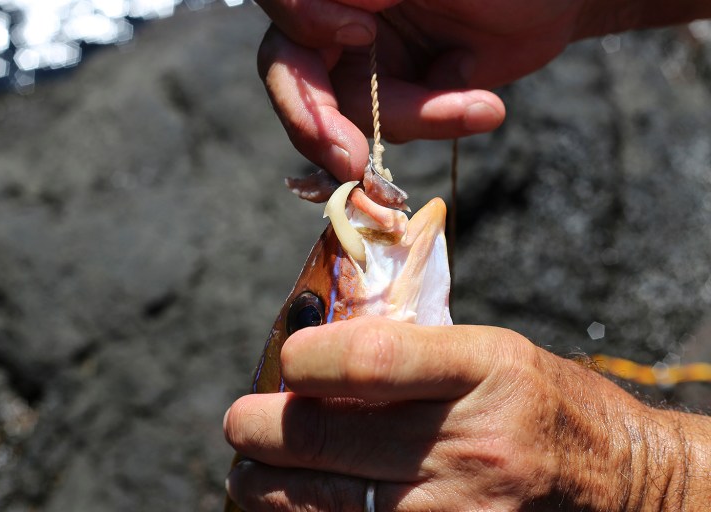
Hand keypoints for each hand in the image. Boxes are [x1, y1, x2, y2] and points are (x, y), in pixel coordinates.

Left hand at [224, 317, 710, 510]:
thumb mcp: (489, 351)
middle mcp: (471, 441)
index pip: (369, 359)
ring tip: (249, 471)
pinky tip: (293, 506)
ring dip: (268, 486)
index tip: (285, 361)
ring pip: (326, 502)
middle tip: (240, 423)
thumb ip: (410, 349)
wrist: (613, 481)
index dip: (306, 359)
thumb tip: (313, 350)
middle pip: (327, 437)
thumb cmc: (537, 401)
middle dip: (260, 429)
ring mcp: (461, 509)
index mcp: (483, 368)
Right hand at [256, 0, 710, 181]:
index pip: (283, 4)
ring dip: (415, 118)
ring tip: (480, 105)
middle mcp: (339, 18)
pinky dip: (435, 125)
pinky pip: (393, 130)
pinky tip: (481, 106)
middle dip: (319, 122)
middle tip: (350, 164)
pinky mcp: (396, 98)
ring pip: (351, 113)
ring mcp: (365, 62)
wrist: (561, 3)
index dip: (304, 25)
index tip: (362, 36)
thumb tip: (341, 21)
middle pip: (293, 74)